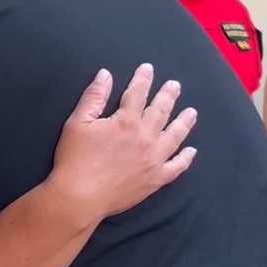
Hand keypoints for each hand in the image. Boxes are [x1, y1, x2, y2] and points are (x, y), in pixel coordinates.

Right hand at [49, 63, 196, 223]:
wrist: (79, 197)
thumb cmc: (74, 160)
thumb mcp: (77, 123)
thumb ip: (94, 97)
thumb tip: (106, 75)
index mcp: (125, 122)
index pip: (137, 94)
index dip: (143, 79)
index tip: (148, 69)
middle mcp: (145, 138)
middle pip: (160, 111)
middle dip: (168, 95)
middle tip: (175, 86)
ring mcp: (153, 160)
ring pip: (174, 136)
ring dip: (184, 122)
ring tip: (191, 112)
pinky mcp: (155, 180)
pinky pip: (176, 167)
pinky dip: (185, 159)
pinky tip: (191, 151)